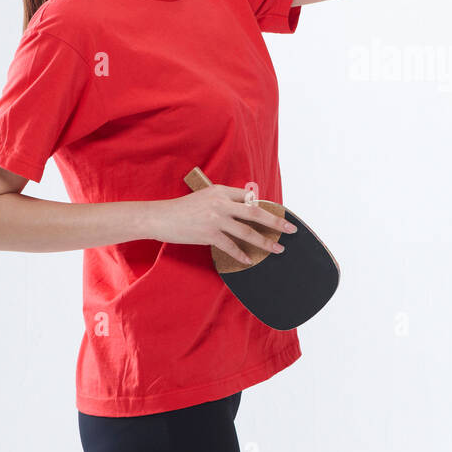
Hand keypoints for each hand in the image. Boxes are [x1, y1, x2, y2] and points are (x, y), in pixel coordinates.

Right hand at [151, 179, 296, 266]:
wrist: (160, 217)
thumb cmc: (182, 208)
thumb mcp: (205, 197)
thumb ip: (224, 201)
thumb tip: (245, 207)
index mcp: (221, 191)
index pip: (250, 199)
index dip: (267, 208)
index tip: (280, 215)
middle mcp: (221, 203)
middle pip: (256, 213)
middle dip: (276, 222)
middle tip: (291, 229)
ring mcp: (216, 219)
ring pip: (247, 232)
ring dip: (265, 242)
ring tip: (277, 249)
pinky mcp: (209, 234)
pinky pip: (230, 246)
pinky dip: (241, 255)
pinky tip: (249, 260)